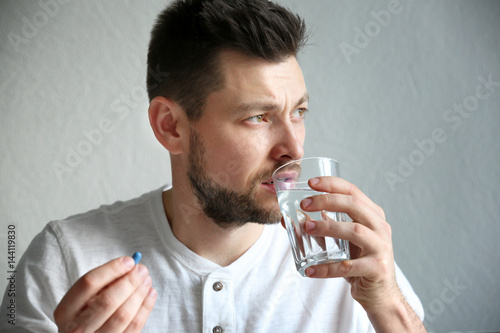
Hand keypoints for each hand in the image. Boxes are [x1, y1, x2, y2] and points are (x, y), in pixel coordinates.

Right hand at [54, 256, 156, 332]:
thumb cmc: (84, 316)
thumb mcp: (82, 300)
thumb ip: (100, 284)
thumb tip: (130, 266)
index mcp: (65, 310)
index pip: (89, 283)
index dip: (111, 269)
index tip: (128, 261)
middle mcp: (77, 328)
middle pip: (107, 300)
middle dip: (129, 282)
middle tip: (142, 270)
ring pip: (123, 315)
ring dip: (139, 294)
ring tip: (147, 281)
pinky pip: (134, 327)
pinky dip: (145, 308)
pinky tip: (150, 294)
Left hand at [298, 176, 397, 311]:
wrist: (380, 293)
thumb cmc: (359, 260)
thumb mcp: (342, 240)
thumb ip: (321, 226)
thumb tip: (288, 217)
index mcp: (372, 215)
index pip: (353, 191)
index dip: (332, 184)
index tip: (311, 182)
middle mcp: (380, 227)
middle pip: (354, 205)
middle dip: (328, 201)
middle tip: (304, 203)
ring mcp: (381, 247)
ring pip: (355, 231)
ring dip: (328, 227)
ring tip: (306, 227)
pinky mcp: (377, 268)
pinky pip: (348, 266)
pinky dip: (327, 268)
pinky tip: (311, 270)